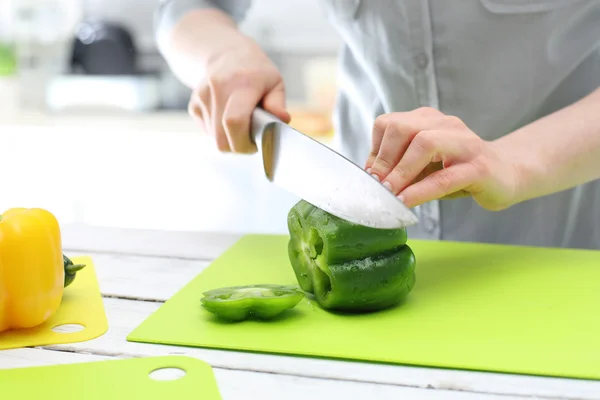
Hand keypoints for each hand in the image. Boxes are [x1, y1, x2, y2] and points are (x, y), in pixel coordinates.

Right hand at [187, 39, 289, 152]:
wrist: (227, 53)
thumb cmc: (256, 72)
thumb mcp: (274, 82)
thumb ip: (277, 104)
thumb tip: (282, 120)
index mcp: (243, 83)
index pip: (234, 121)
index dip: (242, 142)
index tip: (253, 145)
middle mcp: (219, 88)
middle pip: (220, 136)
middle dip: (236, 147)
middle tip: (249, 142)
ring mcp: (203, 96)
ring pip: (213, 137)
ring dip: (228, 138)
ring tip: (241, 125)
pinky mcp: (194, 103)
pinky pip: (206, 130)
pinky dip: (218, 131)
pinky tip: (227, 117)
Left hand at [364, 107, 519, 210]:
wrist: (507, 175)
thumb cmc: (457, 172)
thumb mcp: (423, 167)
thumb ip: (400, 167)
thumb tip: (370, 178)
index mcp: (428, 120)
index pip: (390, 124)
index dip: (375, 150)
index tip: (370, 176)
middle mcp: (446, 124)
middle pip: (403, 128)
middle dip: (384, 159)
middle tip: (377, 186)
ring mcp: (464, 143)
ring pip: (424, 145)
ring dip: (400, 172)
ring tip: (389, 194)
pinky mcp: (479, 167)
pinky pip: (444, 177)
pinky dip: (420, 191)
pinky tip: (406, 203)